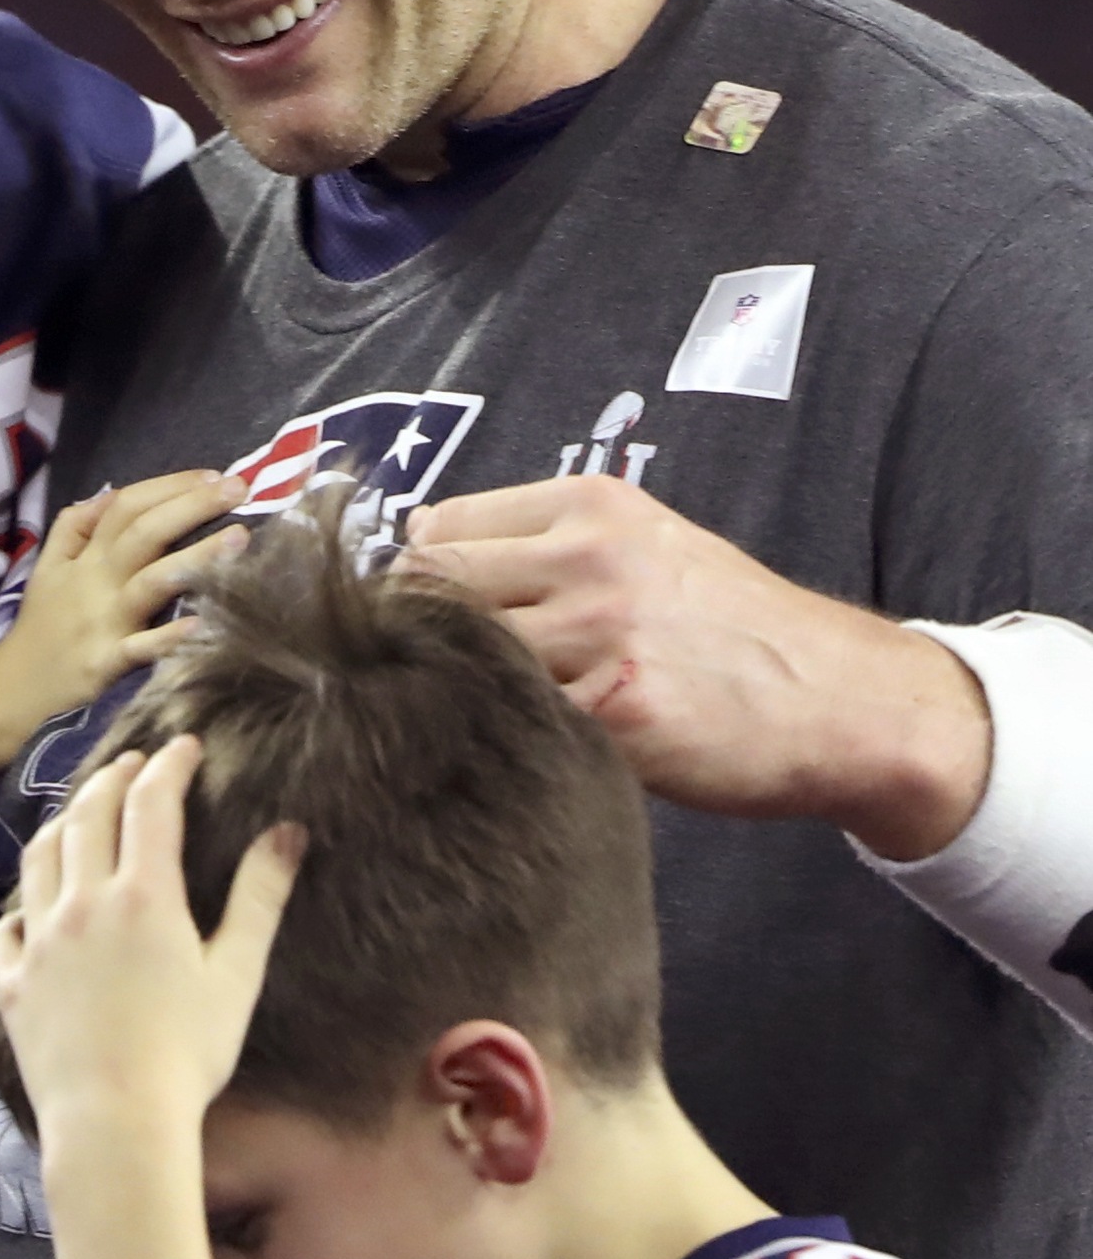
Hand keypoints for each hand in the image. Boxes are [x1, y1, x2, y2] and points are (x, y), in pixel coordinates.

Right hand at [0, 473, 247, 726]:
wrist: (12, 692)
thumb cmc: (41, 627)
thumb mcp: (47, 566)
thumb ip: (74, 526)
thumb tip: (110, 492)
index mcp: (86, 557)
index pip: (126, 505)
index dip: (169, 486)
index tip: (213, 474)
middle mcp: (96, 582)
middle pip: (144, 532)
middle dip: (193, 505)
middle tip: (239, 487)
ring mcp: (104, 623)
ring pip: (152, 581)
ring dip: (197, 557)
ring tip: (240, 539)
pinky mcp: (107, 665)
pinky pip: (141, 648)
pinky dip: (171, 637)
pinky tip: (205, 623)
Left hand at [0, 736, 302, 1139]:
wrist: (116, 1126)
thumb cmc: (187, 1053)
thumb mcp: (237, 973)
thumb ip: (260, 896)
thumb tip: (289, 831)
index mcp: (143, 894)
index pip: (152, 803)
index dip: (169, 766)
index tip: (184, 746)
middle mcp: (83, 901)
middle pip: (89, 814)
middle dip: (112, 779)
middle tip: (131, 766)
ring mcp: (40, 940)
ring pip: (40, 856)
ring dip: (63, 822)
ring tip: (80, 813)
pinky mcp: (12, 983)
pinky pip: (6, 928)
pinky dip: (20, 906)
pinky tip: (31, 908)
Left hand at [403, 475, 989, 859]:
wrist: (842, 699)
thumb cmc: (731, 629)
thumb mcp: (646, 545)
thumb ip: (546, 546)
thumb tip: (422, 555)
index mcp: (587, 506)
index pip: (435, 529)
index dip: (417, 581)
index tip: (423, 622)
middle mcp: (587, 557)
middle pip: (431, 588)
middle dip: (419, 637)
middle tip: (431, 682)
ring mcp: (600, 633)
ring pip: (461, 656)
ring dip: (454, 693)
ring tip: (474, 721)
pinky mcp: (617, 712)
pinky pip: (514, 720)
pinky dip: (502, 738)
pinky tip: (519, 753)